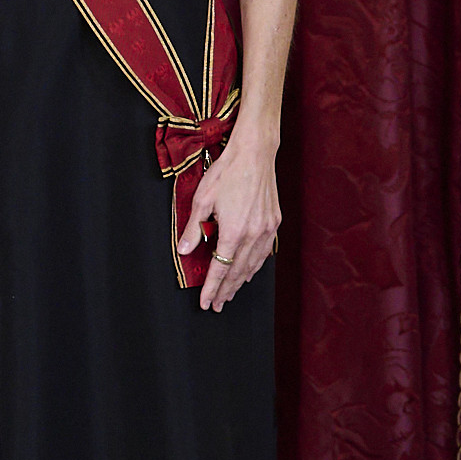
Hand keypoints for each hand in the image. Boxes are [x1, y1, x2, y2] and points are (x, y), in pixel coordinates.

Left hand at [184, 124, 280, 312]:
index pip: (220, 269)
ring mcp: (266, 229)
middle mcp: (253, 234)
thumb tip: (186, 251)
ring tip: (230, 294)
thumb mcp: (202, 199)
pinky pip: (264, 252)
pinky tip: (248, 271)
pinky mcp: (274, 223)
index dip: (212, 288)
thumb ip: (194, 229)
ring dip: (240, 282)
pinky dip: (255, 266)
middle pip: (237, 272)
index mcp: (233, 231)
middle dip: (226, 291)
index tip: (206, 302)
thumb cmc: (227, 173)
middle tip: (217, 305)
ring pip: (253, 265)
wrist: (255, 154)